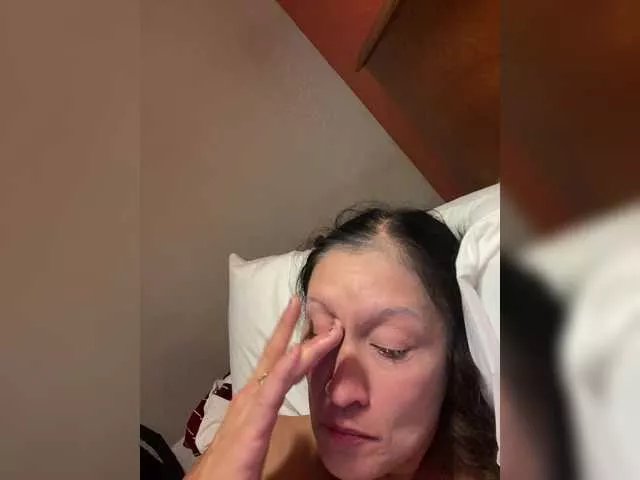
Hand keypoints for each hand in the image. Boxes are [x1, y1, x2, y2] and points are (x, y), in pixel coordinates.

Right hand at [186, 296, 342, 479]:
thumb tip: (274, 410)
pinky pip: (272, 392)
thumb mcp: (254, 434)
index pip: (277, 363)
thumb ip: (264, 418)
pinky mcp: (253, 422)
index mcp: (254, 399)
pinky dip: (284, 370)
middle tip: (311, 303)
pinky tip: (297, 353)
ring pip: (280, 367)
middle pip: (278, 355)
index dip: (294, 341)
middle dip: (296, 328)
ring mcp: (251, 405)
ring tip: (316, 319)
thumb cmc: (230, 465)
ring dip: (300, 342)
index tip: (311, 322)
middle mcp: (252, 395)